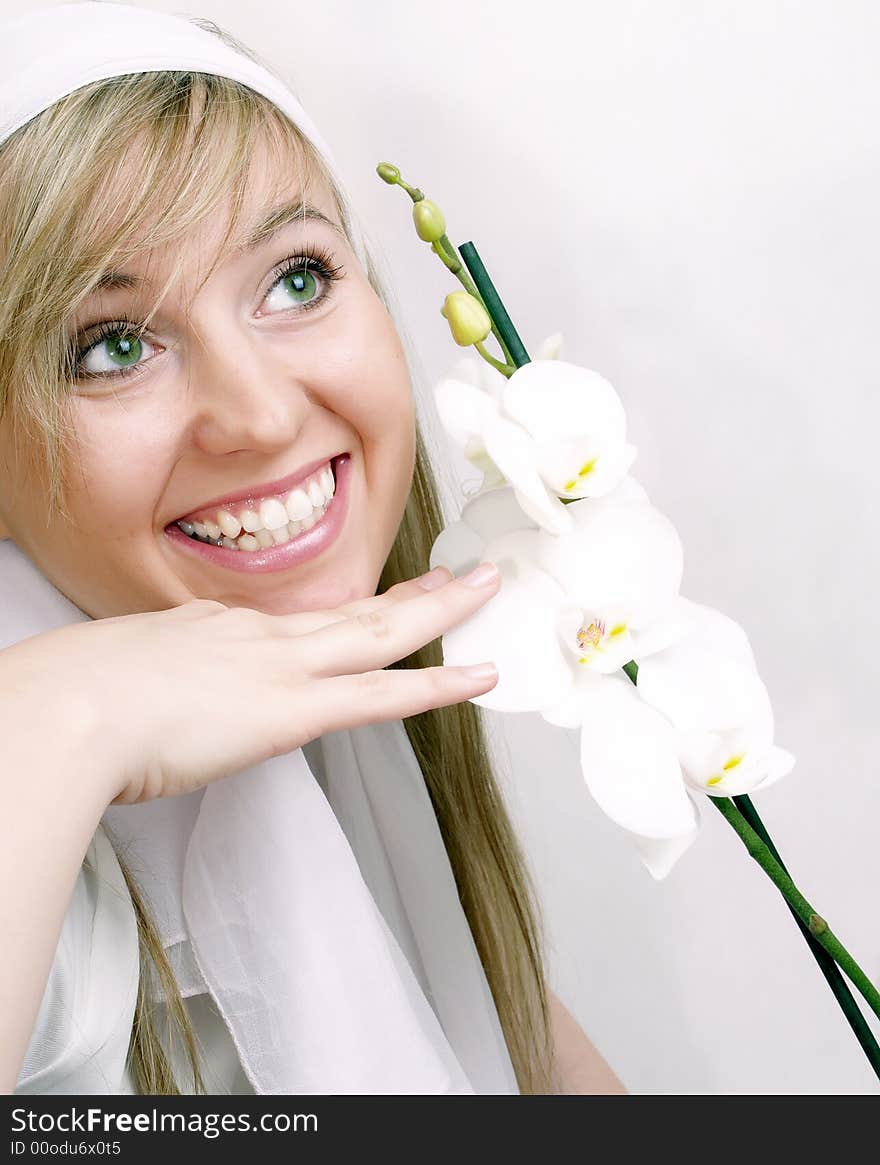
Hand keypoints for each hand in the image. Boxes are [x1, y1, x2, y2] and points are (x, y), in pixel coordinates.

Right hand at [2, 564, 500, 804]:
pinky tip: (476, 679)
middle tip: (460, 575)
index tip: (371, 604)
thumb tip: (140, 703)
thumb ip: (145, 685)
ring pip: (380, 632)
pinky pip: (383, 696)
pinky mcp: (292, 710)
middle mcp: (257, 636)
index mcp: (213, 628)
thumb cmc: (71, 699)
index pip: (299, 621)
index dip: (344, 612)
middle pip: (352, 608)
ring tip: (485, 594)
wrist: (67, 710)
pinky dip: (436, 686)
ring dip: (439, 613)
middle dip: (411, 592)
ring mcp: (280, 667)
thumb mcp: (113, 677)